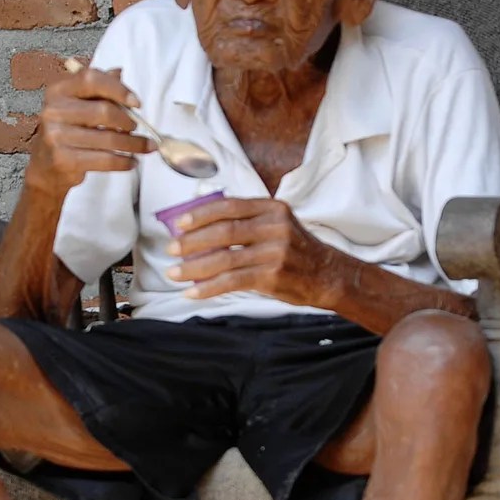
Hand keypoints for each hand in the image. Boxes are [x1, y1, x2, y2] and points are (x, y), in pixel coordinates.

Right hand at [28, 64, 152, 196]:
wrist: (45, 167)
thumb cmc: (67, 131)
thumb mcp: (77, 104)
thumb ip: (98, 88)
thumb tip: (119, 72)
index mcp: (58, 91)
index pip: (91, 79)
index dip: (118, 89)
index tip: (136, 103)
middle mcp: (53, 110)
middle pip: (103, 111)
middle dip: (128, 121)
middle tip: (138, 128)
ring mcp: (56, 136)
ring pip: (108, 139)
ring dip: (134, 144)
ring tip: (147, 146)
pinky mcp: (63, 160)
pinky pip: (104, 160)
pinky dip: (123, 162)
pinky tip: (132, 162)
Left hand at [165, 197, 346, 307]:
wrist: (329, 275)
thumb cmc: (297, 250)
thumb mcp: (278, 225)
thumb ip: (248, 221)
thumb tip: (201, 227)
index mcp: (273, 209)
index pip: (229, 207)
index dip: (200, 214)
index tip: (179, 223)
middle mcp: (274, 227)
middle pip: (223, 231)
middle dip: (192, 241)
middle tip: (171, 249)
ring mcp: (275, 252)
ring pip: (224, 258)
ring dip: (194, 267)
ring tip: (174, 272)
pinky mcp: (272, 276)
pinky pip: (232, 281)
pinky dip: (209, 287)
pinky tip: (193, 292)